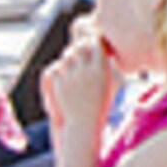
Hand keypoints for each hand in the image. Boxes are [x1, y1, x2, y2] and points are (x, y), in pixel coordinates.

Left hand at [41, 22, 112, 150]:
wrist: (84, 125)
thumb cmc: (100, 108)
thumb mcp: (109, 87)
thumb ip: (106, 68)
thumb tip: (103, 52)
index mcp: (101, 70)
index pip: (96, 43)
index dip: (93, 42)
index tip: (93, 45)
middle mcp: (86, 71)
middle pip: (79, 46)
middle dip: (79, 48)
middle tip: (81, 53)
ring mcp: (71, 76)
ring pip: (66, 56)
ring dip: (69, 59)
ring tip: (73, 66)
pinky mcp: (59, 83)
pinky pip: (56, 67)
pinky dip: (60, 70)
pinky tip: (65, 77)